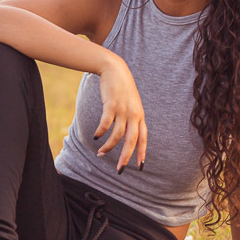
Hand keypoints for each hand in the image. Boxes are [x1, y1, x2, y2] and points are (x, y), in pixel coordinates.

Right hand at [94, 55, 146, 173]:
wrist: (115, 70)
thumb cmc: (122, 89)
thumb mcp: (130, 104)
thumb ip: (130, 119)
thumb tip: (124, 135)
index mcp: (140, 116)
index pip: (144, 138)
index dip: (142, 153)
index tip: (140, 166)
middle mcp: (134, 115)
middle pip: (132, 141)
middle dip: (126, 157)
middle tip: (120, 169)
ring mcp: (123, 110)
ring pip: (117, 135)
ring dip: (108, 147)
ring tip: (101, 153)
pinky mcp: (111, 105)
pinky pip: (105, 124)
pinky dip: (100, 132)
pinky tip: (96, 137)